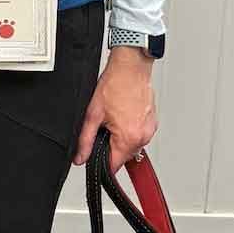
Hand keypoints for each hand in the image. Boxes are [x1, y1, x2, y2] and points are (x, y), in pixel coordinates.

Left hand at [75, 48, 157, 166]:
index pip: (114, 166)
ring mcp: (150, 129)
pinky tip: (124, 114)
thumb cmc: (115, 84)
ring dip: (121, 138)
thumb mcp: (93, 114)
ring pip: (131, 146)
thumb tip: (81, 157)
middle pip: (123, 156)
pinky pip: (139, 134)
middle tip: (105, 127)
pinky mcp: (152, 123)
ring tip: (115, 117)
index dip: (101, 163)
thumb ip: (85, 140)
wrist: (131, 67)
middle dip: (111, 147)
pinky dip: (130, 130)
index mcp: (129, 137)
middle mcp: (143, 136)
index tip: (96, 154)